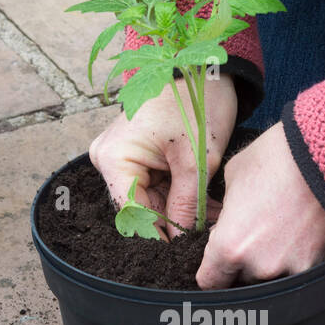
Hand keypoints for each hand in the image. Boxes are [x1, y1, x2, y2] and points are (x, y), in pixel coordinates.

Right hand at [89, 73, 237, 235]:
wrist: (201, 65)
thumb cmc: (195, 102)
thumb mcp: (196, 160)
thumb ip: (187, 206)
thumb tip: (183, 244)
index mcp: (114, 159)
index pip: (133, 215)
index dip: (159, 239)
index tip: (182, 259)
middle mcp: (110, 161)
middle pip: (142, 211)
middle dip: (176, 226)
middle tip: (206, 243)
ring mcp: (122, 158)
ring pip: (153, 203)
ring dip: (183, 214)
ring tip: (214, 224)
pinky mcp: (138, 157)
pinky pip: (159, 188)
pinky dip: (183, 198)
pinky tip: (208, 209)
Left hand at [197, 123, 324, 288]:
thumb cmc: (277, 158)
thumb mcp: (233, 176)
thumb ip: (226, 210)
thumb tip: (228, 223)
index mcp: (228, 247)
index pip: (210, 281)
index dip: (213, 271)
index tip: (219, 263)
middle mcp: (257, 267)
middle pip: (242, 279)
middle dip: (244, 261)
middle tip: (255, 233)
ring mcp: (288, 270)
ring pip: (270, 277)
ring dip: (271, 261)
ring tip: (281, 230)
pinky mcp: (314, 265)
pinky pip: (296, 270)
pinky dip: (296, 257)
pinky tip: (300, 232)